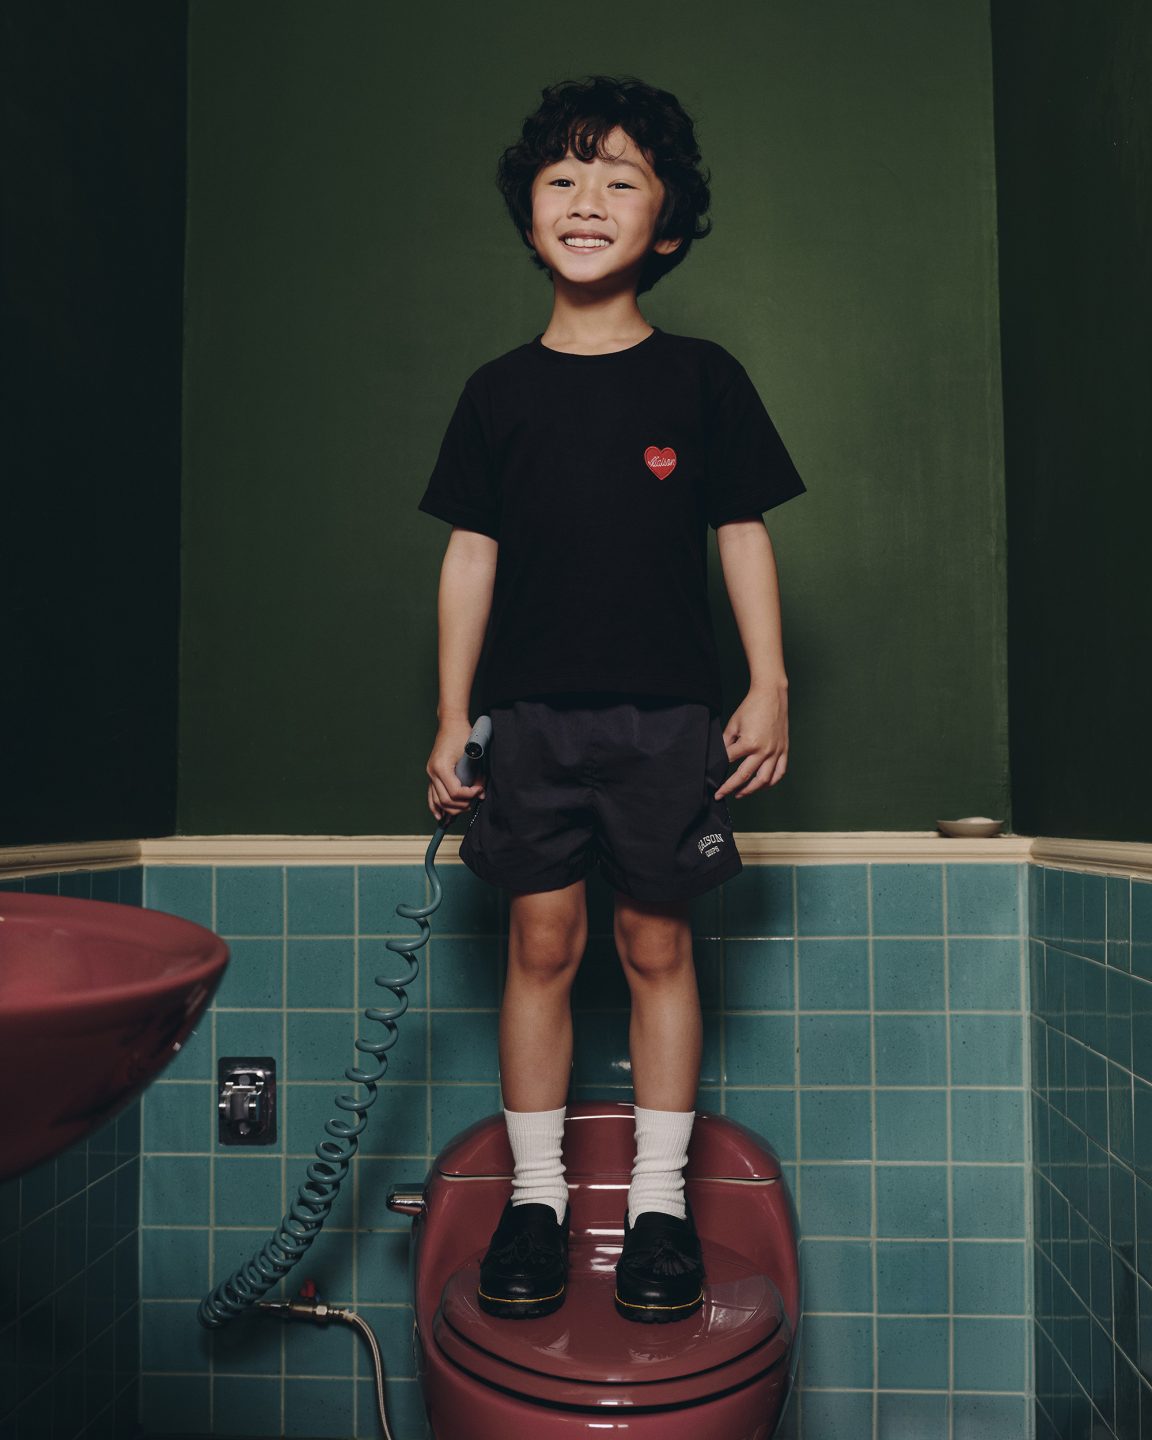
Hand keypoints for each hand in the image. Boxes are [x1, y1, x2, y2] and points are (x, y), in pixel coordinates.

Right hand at [426, 717, 485, 821]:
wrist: (451, 724)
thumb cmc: (462, 735)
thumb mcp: (472, 754)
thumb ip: (477, 775)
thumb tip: (481, 793)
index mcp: (441, 767)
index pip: (454, 792)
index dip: (469, 795)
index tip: (479, 790)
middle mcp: (433, 772)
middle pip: (445, 800)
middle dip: (462, 804)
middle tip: (474, 800)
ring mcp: (430, 774)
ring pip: (437, 801)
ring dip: (451, 808)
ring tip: (465, 807)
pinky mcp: (432, 775)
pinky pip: (431, 795)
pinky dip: (435, 807)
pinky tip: (439, 816)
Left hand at [714, 685, 788, 800]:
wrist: (771, 695)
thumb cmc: (751, 707)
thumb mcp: (733, 724)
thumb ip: (725, 742)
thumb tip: (718, 757)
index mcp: (749, 743)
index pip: (729, 761)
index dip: (718, 769)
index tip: (711, 778)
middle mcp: (764, 751)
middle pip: (744, 777)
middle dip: (730, 788)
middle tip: (720, 795)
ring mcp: (775, 752)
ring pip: (764, 780)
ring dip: (751, 790)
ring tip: (740, 794)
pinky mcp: (784, 750)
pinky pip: (779, 772)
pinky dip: (770, 782)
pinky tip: (761, 785)